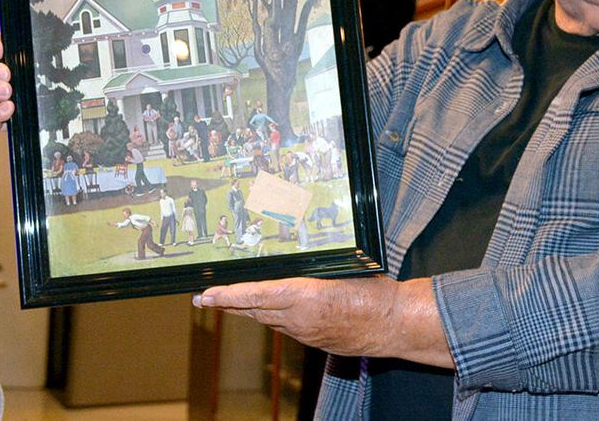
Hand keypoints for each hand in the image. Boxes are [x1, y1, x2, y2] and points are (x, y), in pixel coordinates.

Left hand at [192, 275, 452, 367]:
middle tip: (204, 297)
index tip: (207, 294)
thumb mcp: (344, 269)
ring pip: (267, 320)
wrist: (394, 325)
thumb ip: (316, 268)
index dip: (228, 296)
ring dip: (247, 310)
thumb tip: (294, 257)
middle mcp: (299, 318)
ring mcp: (305, 333)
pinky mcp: (313, 341)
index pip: (256, 295)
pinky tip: (266, 311)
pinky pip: (284, 327)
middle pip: (254, 310)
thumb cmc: (375, 292)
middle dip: (227, 304)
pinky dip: (270, 317)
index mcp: (305, 296)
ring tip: (227, 302)